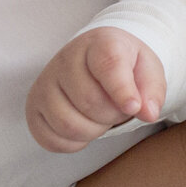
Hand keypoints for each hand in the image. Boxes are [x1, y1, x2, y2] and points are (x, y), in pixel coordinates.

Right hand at [29, 27, 166, 151]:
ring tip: (103, 117)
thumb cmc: (125, 65)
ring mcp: (44, 83)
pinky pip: (50, 139)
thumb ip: (152, 90)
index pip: (108, 66)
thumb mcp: (148, 69)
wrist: (96, 58)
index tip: (134, 107)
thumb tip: (148, 113)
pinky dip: (74, 143)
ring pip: (68, 124)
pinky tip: (85, 126)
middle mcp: (65, 59)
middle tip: (120, 108)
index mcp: (99, 43)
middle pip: (90, 102)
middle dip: (113, 115)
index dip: (122, 91)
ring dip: (94, 131)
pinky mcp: (33, 107)